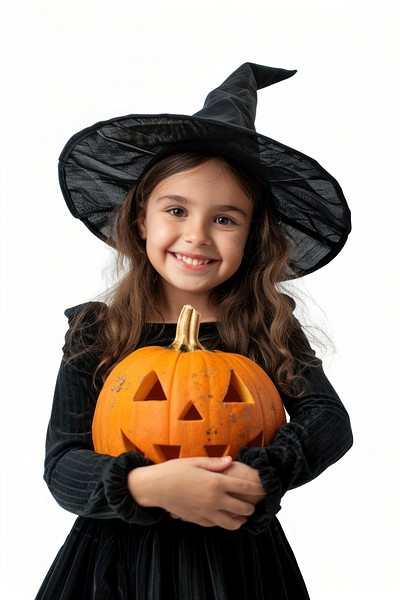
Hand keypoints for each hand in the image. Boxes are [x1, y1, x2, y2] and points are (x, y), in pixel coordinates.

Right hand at [127, 456, 262, 529]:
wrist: (154, 487)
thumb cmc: (174, 470)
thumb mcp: (195, 461)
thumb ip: (216, 463)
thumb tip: (231, 460)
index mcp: (215, 482)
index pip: (245, 488)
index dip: (258, 488)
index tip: (265, 488)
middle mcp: (214, 500)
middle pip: (242, 509)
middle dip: (251, 507)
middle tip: (254, 503)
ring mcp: (206, 513)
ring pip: (232, 524)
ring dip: (240, 520)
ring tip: (242, 515)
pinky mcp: (198, 520)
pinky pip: (216, 525)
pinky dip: (223, 522)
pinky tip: (223, 516)